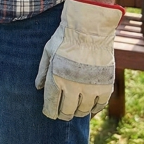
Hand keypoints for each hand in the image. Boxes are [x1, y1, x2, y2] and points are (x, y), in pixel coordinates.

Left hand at [34, 0, 124, 120]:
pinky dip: (94, 109)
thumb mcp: (48, 51)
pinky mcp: (105, 86)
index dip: (50, 112)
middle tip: (62, 113)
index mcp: (56, 78)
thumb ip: (43, 71)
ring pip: (83, 111)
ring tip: (75, 109)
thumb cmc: (65, 38)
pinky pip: (99, 105)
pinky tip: (89, 106)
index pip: (51, 105)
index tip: (50, 113)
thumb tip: (38, 87)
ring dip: (78, 112)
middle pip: (67, 111)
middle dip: (63, 114)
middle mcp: (73, 86)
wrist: (89, 29)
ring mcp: (90, 88)